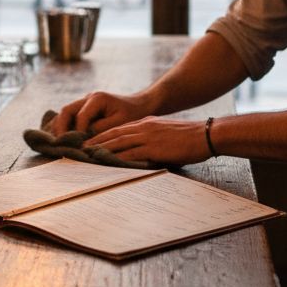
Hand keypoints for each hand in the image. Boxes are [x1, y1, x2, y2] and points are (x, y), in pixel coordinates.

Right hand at [50, 90, 158, 135]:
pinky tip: (63, 139)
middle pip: (66, 111)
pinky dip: (65, 126)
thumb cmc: (133, 114)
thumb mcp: (120, 123)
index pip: (80, 117)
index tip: (77, 148)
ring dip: (60, 127)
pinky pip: (70, 116)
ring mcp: (84, 102)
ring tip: (58, 144)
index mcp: (97, 98)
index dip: (76, 133)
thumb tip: (84, 141)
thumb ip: (101, 130)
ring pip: (65, 113)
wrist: (140, 104)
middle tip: (59, 145)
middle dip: (61, 128)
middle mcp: (87, 98)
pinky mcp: (84, 108)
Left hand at [85, 117, 210, 166]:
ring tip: (87, 156)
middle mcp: (143, 127)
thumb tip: (140, 150)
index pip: (118, 129)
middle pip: (113, 134)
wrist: (205, 134)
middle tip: (80, 149)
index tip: (89, 141)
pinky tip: (107, 163)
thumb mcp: (164, 132)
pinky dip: (117, 158)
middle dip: (96, 142)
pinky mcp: (153, 148)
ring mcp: (147, 137)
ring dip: (101, 150)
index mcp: (145, 123)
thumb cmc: (188, 137)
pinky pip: (131, 154)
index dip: (102, 135)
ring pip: (118, 143)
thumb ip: (150, 137)